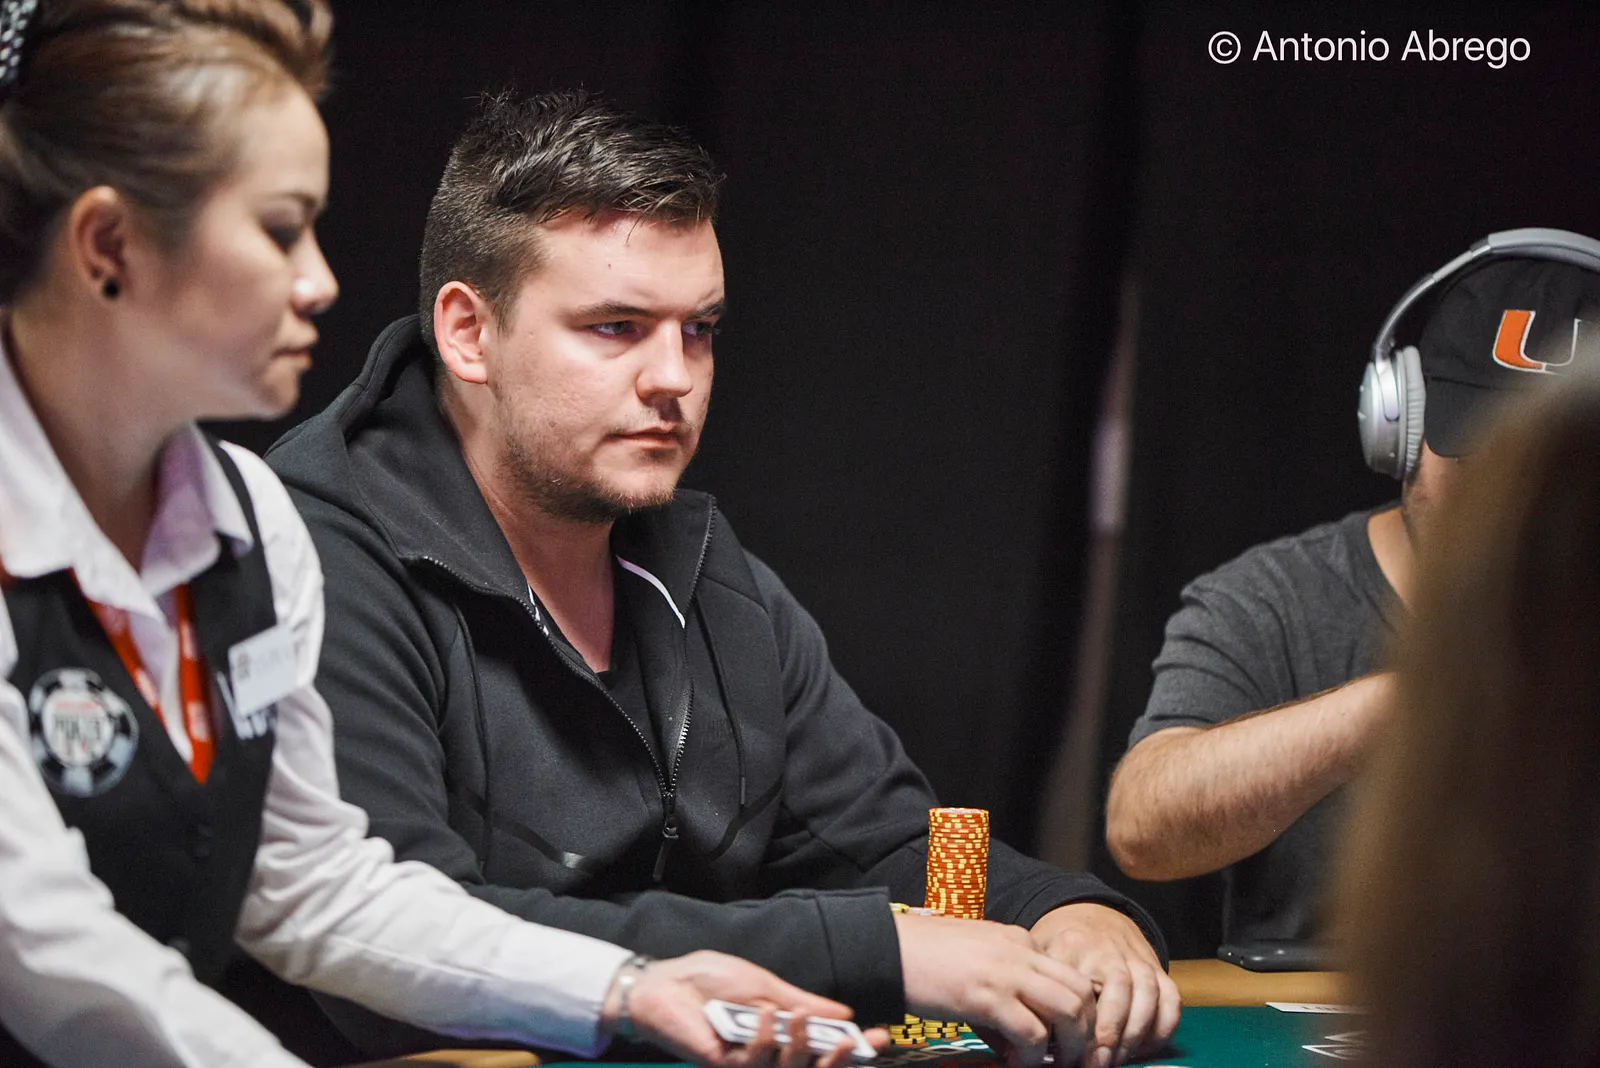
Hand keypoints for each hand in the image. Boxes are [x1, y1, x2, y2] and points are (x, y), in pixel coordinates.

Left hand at [602, 950, 887, 1067]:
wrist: (668, 982)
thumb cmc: (711, 980)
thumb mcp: (765, 985)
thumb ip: (802, 1002)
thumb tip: (843, 1014)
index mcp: (780, 1033)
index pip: (822, 1048)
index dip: (852, 1049)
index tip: (879, 1038)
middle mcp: (767, 1053)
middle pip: (811, 1067)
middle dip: (837, 1059)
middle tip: (853, 1042)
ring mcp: (747, 1062)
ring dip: (798, 1045)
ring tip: (798, 1016)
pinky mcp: (724, 1065)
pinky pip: (753, 1061)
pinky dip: (764, 1038)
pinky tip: (764, 1015)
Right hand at [895, 911, 1095, 1067]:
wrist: (885, 947)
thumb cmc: (922, 957)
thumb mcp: (973, 960)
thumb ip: (1001, 989)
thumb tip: (1016, 1037)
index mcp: (1018, 940)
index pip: (1068, 976)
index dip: (1074, 1015)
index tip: (1063, 1043)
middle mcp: (1020, 952)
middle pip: (1082, 992)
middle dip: (1087, 1032)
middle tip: (1073, 1060)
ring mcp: (1006, 972)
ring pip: (1070, 1010)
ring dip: (1069, 1047)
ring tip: (1053, 1066)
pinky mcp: (987, 997)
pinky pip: (1032, 1033)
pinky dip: (1032, 1057)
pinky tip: (1016, 1065)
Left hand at [1029, 904, 1180, 1066]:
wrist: (1090, 915)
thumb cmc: (1059, 947)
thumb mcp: (1039, 958)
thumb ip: (1040, 988)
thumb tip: (1035, 1033)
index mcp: (1072, 945)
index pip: (1079, 984)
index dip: (1078, 1022)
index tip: (1070, 1051)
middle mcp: (1108, 949)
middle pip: (1119, 988)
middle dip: (1111, 1031)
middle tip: (1098, 1063)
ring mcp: (1137, 957)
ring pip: (1148, 993)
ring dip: (1136, 1032)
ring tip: (1118, 1059)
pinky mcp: (1157, 967)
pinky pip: (1171, 998)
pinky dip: (1163, 1027)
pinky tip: (1145, 1047)